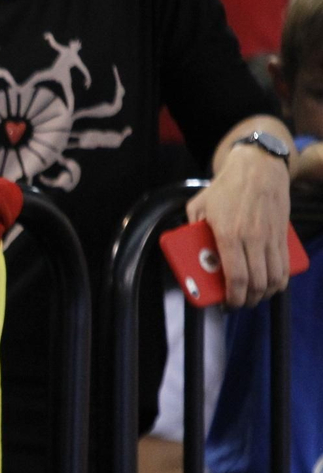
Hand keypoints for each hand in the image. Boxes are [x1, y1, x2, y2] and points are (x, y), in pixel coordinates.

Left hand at [188, 143, 291, 306]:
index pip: (236, 276)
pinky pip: (285, 265)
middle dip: (248, 300)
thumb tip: (187, 246)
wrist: (259, 168)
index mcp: (228, 235)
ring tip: (254, 296)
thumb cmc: (225, 187)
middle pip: (256, 282)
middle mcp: (252, 239)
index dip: (233, 296)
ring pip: (274, 277)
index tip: (227, 304)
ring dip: (265, 293)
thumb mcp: (198, 204)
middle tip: (239, 303)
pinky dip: (280, 280)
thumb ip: (191, 226)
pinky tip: (272, 285)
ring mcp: (270, 237)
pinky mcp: (283, 234)